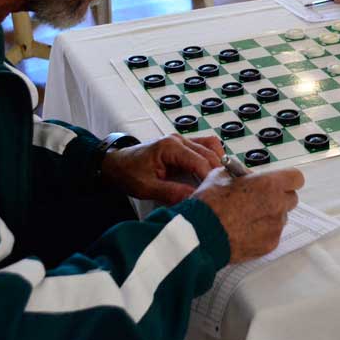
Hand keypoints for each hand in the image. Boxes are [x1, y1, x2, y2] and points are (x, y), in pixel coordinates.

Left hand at [100, 134, 224, 204]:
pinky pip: (206, 147)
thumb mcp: (147, 188)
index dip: (210, 179)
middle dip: (218, 173)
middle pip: (210, 154)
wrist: (116, 164)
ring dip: (219, 163)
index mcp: (170, 147)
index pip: (200, 162)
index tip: (216, 195)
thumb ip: (171, 192)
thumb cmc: (128, 173)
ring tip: (221, 183)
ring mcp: (183, 140)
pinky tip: (215, 174)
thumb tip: (194, 199)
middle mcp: (179, 140)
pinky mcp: (184, 146)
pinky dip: (214, 158)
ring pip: (212, 147)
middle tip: (223, 192)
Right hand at [193, 167, 303, 263]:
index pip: (296, 178)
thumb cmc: (209, 204)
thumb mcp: (221, 175)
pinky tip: (245, 230)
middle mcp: (277, 205)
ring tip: (248, 217)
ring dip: (271, 215)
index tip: (278, 182)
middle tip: (260, 199)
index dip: (287, 179)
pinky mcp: (270, 245)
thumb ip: (241, 174)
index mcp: (269, 184)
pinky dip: (263, 232)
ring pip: (282, 217)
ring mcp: (275, 227)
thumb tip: (247, 176)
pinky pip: (273, 234)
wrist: (200, 234)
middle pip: (291, 198)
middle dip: (279, 197)